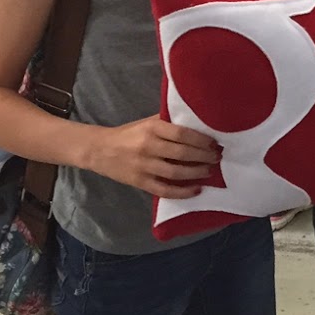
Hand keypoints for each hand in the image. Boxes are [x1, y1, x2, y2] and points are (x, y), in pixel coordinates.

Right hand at [90, 116, 220, 198]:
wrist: (98, 149)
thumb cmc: (129, 133)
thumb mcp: (148, 121)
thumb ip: (169, 122)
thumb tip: (199, 123)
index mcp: (152, 128)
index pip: (182, 134)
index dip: (202, 140)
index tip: (214, 143)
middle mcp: (148, 147)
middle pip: (182, 153)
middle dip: (204, 156)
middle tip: (217, 157)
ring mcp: (143, 166)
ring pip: (176, 172)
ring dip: (197, 173)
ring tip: (210, 171)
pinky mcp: (139, 182)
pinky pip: (164, 190)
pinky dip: (182, 192)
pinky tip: (196, 190)